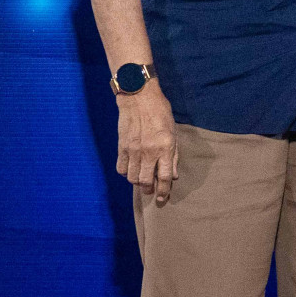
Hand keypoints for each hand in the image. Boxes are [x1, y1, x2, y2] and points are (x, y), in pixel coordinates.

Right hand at [117, 80, 178, 204]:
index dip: (164, 192)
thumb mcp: (173, 131)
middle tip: (151, 190)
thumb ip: (174, 155)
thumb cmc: (160, 112)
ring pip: (132, 178)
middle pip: (145, 182)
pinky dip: (126, 173)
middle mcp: (149, 152)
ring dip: (138, 183)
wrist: (139, 97)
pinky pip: (121, 169)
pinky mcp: (121, 147)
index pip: (164, 178)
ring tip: (142, 180)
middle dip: (149, 190)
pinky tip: (131, 169)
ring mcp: (133, 150)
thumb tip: (173, 175)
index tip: (163, 199)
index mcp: (165, 148)